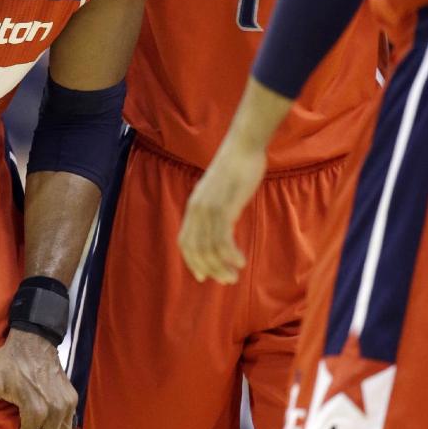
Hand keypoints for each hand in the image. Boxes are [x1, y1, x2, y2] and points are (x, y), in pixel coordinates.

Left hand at [178, 138, 267, 283]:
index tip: (203, 276)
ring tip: (234, 276)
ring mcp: (209, 208)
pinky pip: (223, 238)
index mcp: (193, 206)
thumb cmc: (236, 168)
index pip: (185, 242)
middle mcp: (196, 210)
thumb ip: (217, 208)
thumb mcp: (219, 191)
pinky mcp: (224, 207)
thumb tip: (223, 224)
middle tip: (226, 281)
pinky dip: (230, 254)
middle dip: (210, 269)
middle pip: (196, 249)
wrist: (242, 147)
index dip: (192, 261)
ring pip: (209, 247)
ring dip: (221, 266)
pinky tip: (240, 262)